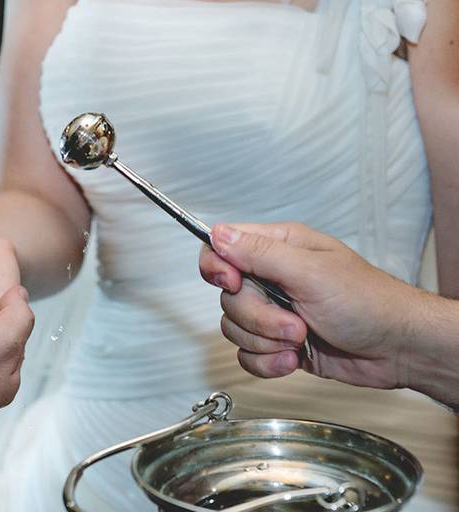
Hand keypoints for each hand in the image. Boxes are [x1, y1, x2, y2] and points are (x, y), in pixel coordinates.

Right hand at [198, 222, 420, 389]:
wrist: (397, 349)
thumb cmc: (368, 302)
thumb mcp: (311, 272)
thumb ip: (260, 253)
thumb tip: (219, 234)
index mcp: (279, 248)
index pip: (221, 248)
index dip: (218, 268)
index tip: (233, 284)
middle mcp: (272, 277)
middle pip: (227, 297)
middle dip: (257, 318)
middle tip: (294, 322)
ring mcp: (273, 311)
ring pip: (234, 328)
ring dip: (265, 342)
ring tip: (300, 340)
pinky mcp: (276, 342)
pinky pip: (246, 355)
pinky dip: (267, 363)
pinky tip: (293, 360)